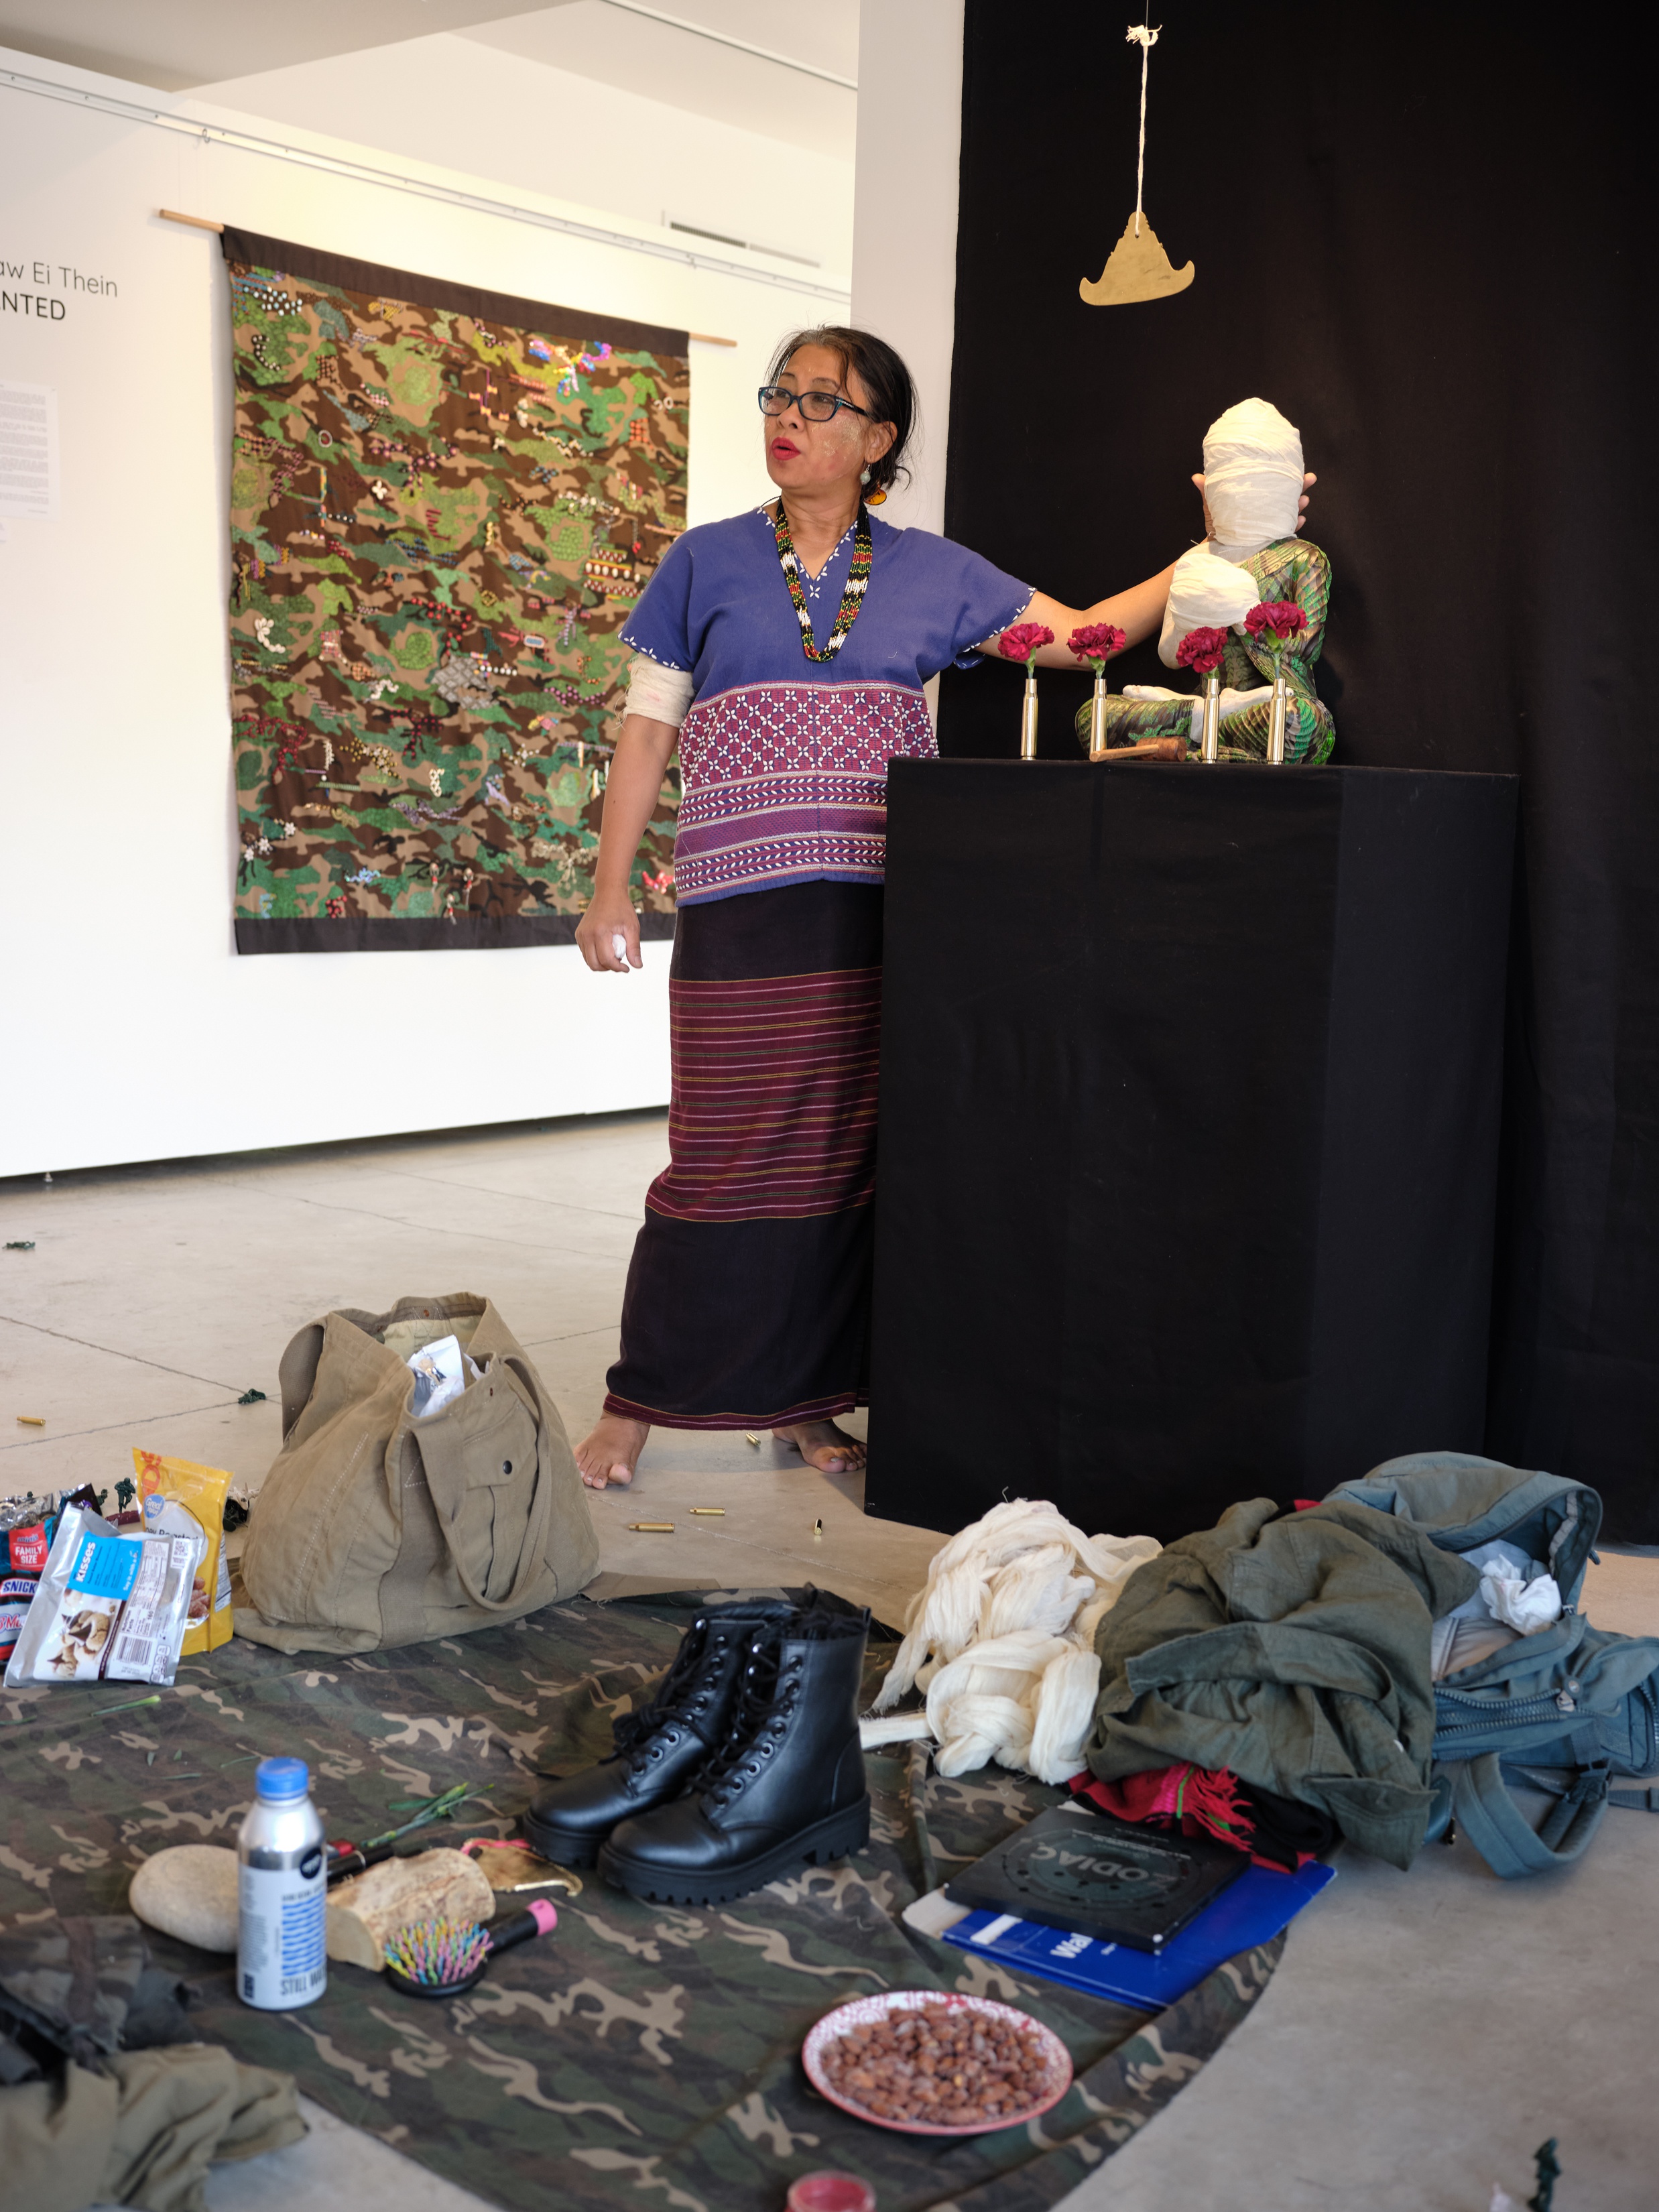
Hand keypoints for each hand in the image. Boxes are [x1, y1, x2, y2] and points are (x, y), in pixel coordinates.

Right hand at [576, 895, 639, 971]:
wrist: (608, 892)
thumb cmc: (622, 908)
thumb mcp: (632, 927)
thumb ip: (634, 948)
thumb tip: (637, 966)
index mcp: (600, 932)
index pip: (606, 960)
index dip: (618, 968)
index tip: (627, 968)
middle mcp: (587, 934)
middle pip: (594, 964)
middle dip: (609, 968)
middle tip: (620, 963)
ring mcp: (580, 934)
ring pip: (589, 961)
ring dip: (602, 963)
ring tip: (615, 954)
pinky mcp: (579, 934)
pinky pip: (586, 953)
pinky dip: (596, 956)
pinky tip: (607, 949)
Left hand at [1192, 471, 1316, 535]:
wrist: (1216, 554)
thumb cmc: (1218, 529)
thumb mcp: (1213, 509)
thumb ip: (1208, 494)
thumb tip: (1197, 477)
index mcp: (1256, 502)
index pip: (1273, 486)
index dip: (1285, 476)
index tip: (1297, 466)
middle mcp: (1265, 512)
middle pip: (1286, 497)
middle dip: (1300, 488)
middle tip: (1309, 479)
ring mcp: (1269, 526)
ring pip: (1288, 513)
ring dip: (1298, 506)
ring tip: (1304, 500)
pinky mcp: (1269, 541)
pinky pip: (1284, 533)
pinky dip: (1293, 527)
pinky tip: (1299, 521)